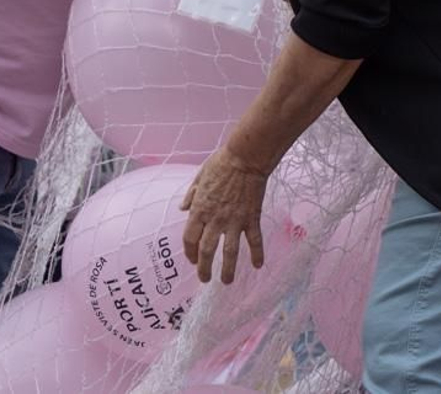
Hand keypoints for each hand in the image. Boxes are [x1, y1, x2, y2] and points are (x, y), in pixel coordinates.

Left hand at [180, 148, 267, 284]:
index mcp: (200, 209)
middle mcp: (215, 219)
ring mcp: (234, 221)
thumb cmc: (221, 163)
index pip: (190, 238)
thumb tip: (182, 208)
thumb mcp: (199, 177)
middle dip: (204, 268)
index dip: (189, 252)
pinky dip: (257, 254)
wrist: (246, 158)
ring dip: (227, 269)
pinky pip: (254, 240)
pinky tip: (257, 265)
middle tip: (205, 280)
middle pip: (206, 251)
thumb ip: (191, 195)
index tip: (191, 260)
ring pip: (229, 252)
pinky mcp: (252, 219)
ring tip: (226, 281)